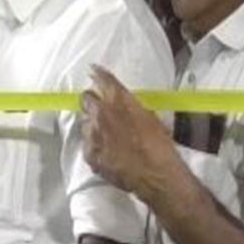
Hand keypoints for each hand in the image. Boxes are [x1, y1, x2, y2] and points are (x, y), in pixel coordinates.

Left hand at [81, 66, 186, 208]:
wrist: (155, 173)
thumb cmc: (158, 143)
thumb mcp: (147, 115)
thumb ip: (129, 105)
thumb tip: (122, 102)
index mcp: (118, 99)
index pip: (101, 78)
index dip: (97, 74)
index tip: (94, 71)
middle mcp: (100, 113)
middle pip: (85, 99)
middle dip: (91, 101)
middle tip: (100, 108)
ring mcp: (92, 134)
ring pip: (84, 123)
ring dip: (93, 125)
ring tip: (106, 135)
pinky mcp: (89, 153)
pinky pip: (86, 144)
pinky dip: (94, 144)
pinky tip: (106, 151)